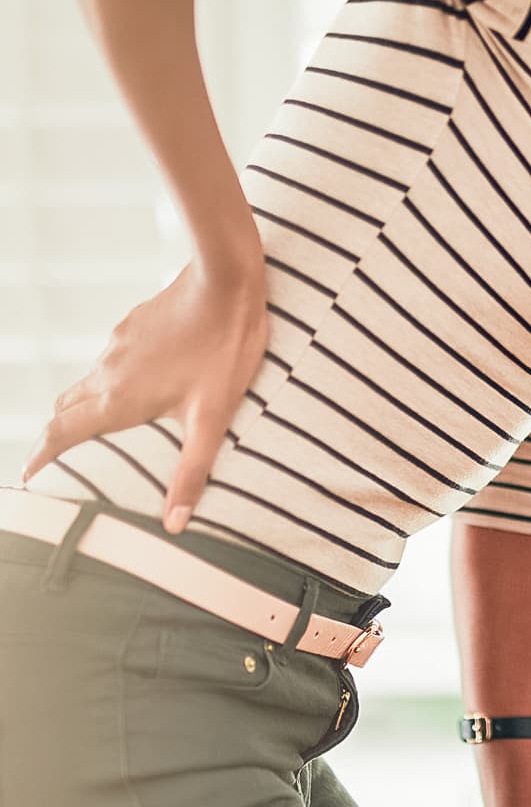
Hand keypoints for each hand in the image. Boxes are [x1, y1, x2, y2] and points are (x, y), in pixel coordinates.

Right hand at [21, 256, 267, 532]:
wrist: (225, 281)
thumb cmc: (223, 350)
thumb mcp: (213, 419)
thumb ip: (193, 471)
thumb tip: (175, 525)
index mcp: (117, 400)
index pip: (61, 434)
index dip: (41, 457)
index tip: (28, 475)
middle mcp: (107, 372)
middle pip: (67, 408)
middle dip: (58, 435)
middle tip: (57, 457)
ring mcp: (118, 344)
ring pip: (89, 382)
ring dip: (86, 406)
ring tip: (98, 427)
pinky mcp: (134, 324)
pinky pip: (114, 360)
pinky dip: (113, 379)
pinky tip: (141, 383)